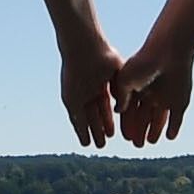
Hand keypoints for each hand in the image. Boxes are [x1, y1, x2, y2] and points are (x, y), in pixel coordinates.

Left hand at [56, 29, 124, 148]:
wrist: (84, 48)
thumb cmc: (103, 55)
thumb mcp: (119, 74)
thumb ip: (123, 91)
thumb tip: (123, 109)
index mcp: (101, 82)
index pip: (106, 105)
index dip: (110, 119)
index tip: (117, 132)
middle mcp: (89, 90)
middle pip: (95, 114)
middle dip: (101, 128)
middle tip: (106, 143)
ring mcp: (79, 94)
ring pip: (86, 118)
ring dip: (92, 132)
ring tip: (99, 146)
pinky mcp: (70, 98)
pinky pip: (76, 118)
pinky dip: (80, 130)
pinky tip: (85, 141)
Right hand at [117, 30, 193, 146]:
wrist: (169, 52)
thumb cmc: (144, 62)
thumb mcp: (125, 79)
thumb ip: (121, 96)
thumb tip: (118, 111)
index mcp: (136, 87)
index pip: (130, 110)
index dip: (128, 124)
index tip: (125, 136)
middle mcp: (151, 93)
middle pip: (144, 116)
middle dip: (140, 130)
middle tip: (137, 144)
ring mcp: (166, 96)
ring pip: (159, 118)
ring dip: (155, 130)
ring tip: (149, 142)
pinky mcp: (181, 99)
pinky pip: (177, 117)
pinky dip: (174, 127)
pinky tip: (170, 137)